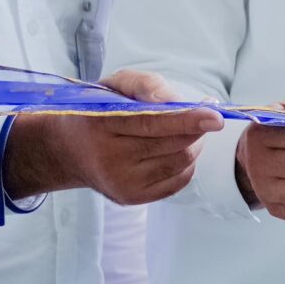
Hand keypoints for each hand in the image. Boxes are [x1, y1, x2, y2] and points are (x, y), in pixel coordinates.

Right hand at [4, 73, 221, 205]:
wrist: (67, 150)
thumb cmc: (98, 110)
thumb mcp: (115, 85)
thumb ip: (146, 86)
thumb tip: (175, 102)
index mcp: (102, 124)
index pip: (152, 123)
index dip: (187, 119)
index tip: (217, 117)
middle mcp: (109, 159)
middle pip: (173, 144)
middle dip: (196, 127)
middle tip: (202, 114)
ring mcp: (120, 183)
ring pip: (181, 162)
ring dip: (194, 143)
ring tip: (183, 130)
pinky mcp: (131, 198)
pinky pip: (178, 180)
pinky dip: (187, 163)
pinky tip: (174, 150)